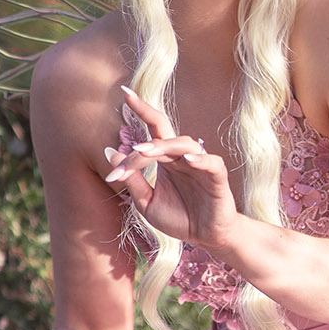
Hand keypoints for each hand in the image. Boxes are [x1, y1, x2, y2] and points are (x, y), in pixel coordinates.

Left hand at [105, 84, 240, 255]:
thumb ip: (131, 179)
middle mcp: (182, 157)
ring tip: (145, 152)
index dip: (140, 110)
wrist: (205, 237)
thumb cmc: (178, 217)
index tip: (124, 92)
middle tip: (132, 149)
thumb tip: (110, 152)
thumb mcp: (146, 202)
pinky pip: (211, 163)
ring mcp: (200, 165)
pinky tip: (187, 160)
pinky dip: (200, 160)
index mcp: (166, 159)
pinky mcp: (217, 177)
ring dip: (164, 147)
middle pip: (164, 134)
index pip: (152, 128)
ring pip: (183, 144)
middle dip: (147, 134)